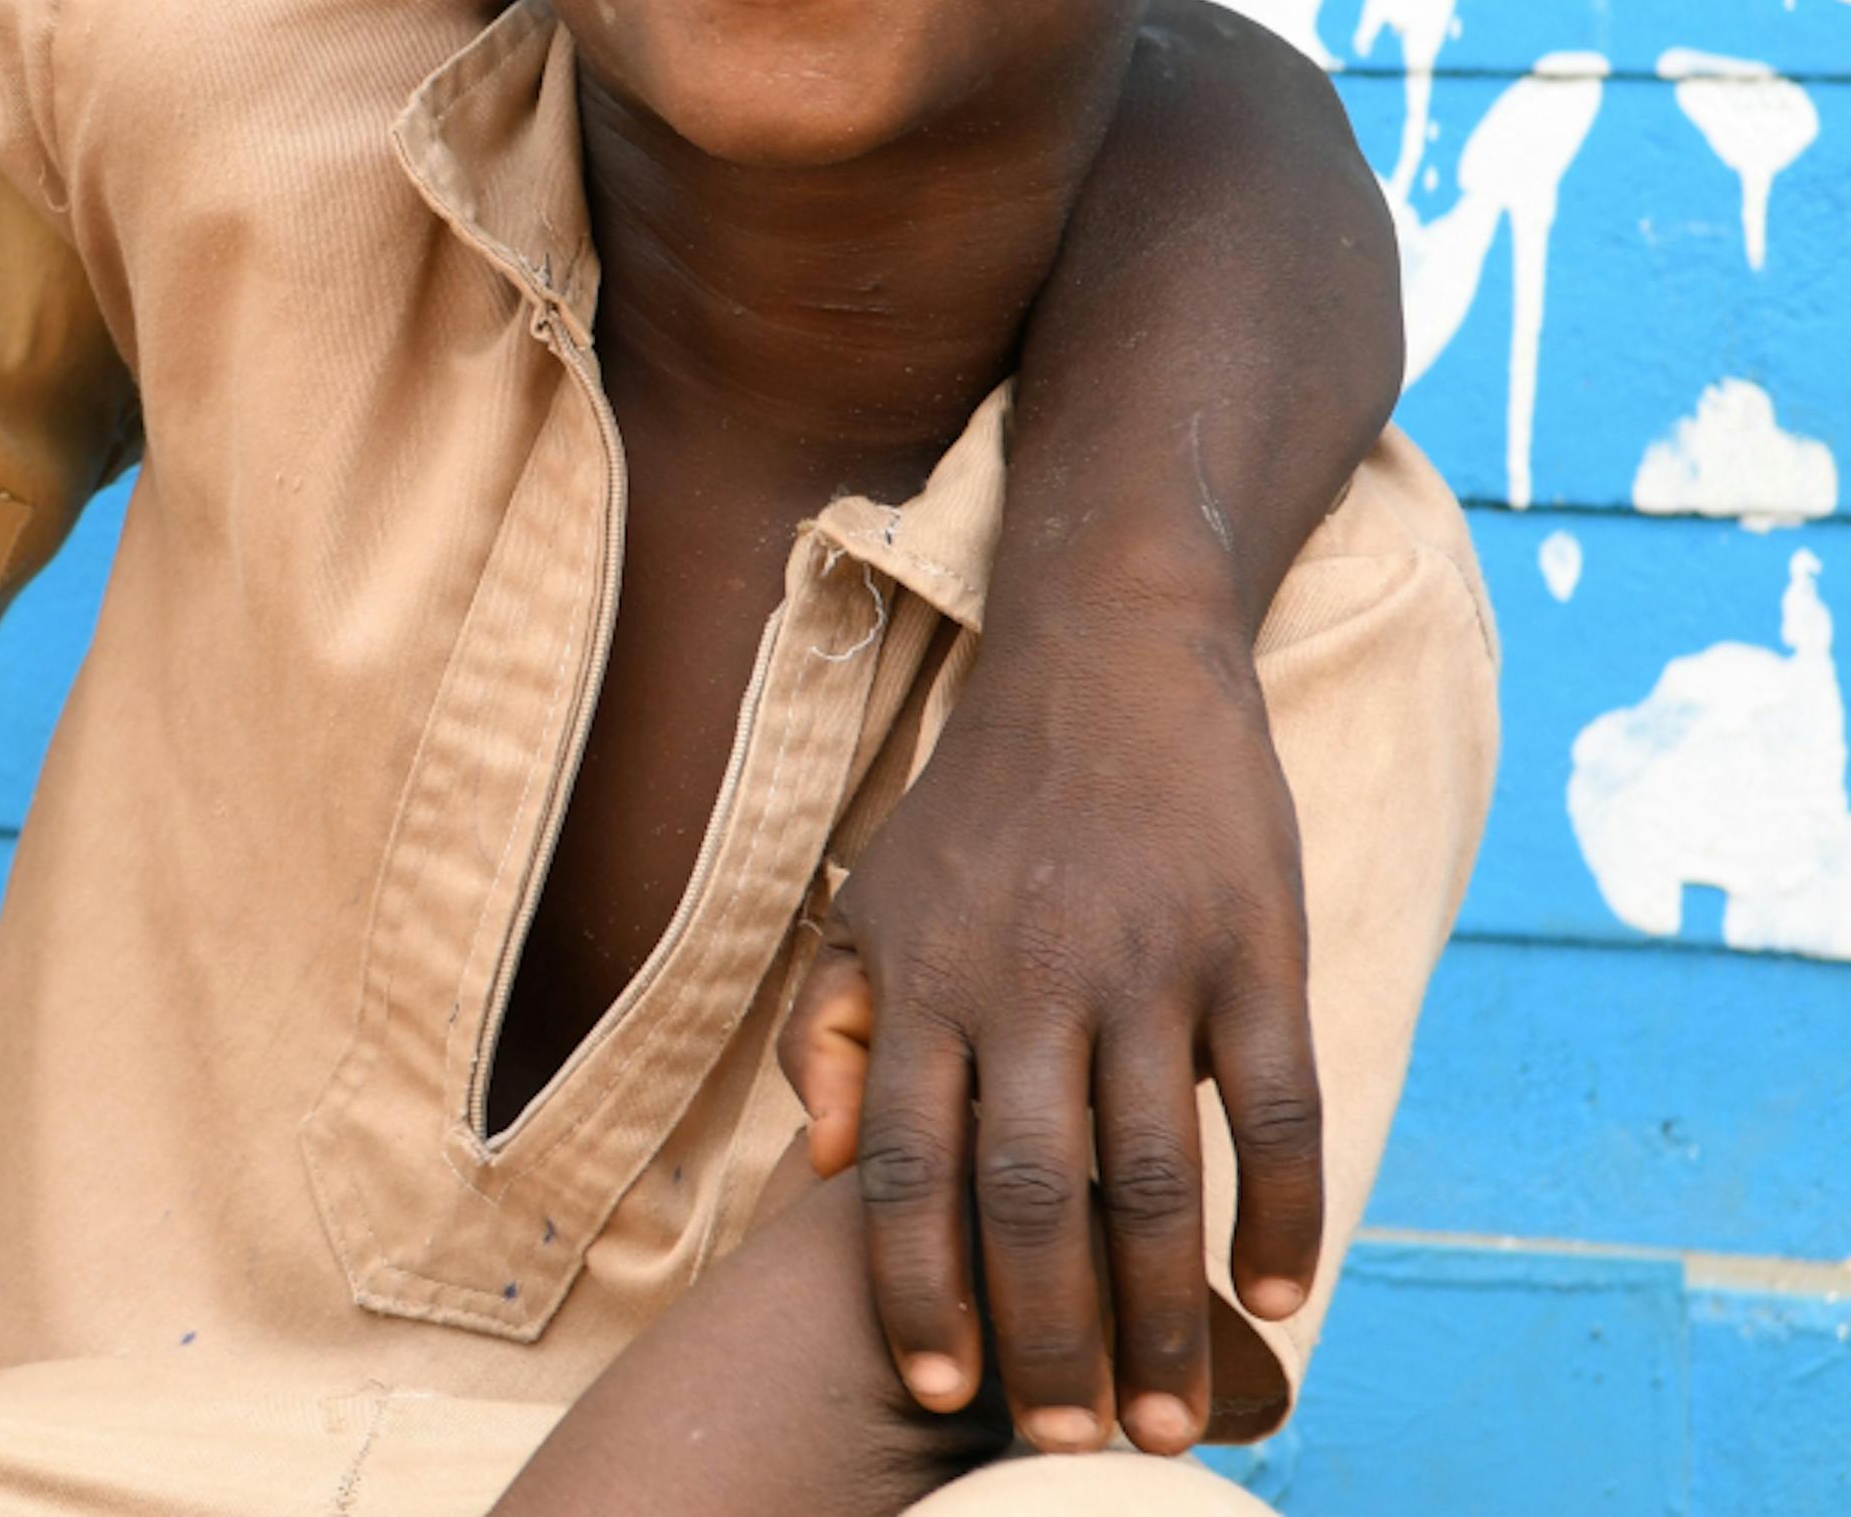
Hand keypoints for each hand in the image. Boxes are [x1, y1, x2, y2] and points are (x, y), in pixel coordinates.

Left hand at [785, 626, 1320, 1458]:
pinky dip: (1282, 1211)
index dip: (919, 1290)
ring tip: (1172, 1412)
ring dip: (1164, 1309)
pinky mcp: (1257, 946)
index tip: (938, 1391)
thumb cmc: (981, 808)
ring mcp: (1149, 965)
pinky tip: (1274, 1297)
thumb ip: (832, 1030)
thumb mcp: (873, 900)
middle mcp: (1029, 982)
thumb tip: (816, 1167)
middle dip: (1048, 1334)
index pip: (906, 1169)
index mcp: (926, 981)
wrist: (1108, 660)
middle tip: (1073, 1441)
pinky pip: (1278, 1107)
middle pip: (1031, 1196)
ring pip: (1154, 1173)